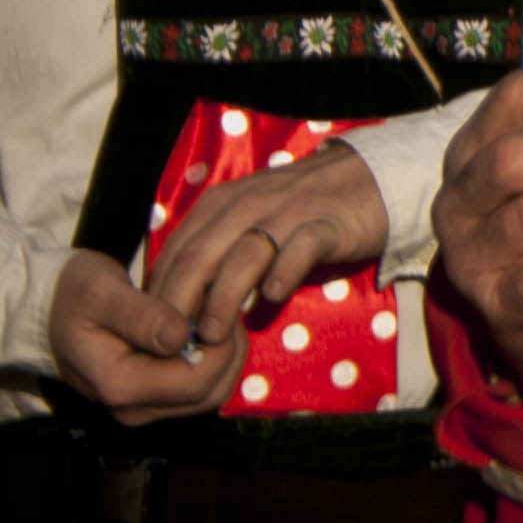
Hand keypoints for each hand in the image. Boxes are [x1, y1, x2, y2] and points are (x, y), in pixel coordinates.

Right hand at [48, 247, 234, 424]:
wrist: (49, 310)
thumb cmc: (75, 294)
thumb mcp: (101, 292)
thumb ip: (140, 316)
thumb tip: (181, 336)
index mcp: (119, 385)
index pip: (196, 382)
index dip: (222, 348)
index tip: (222, 308)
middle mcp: (132, 408)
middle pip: (208, 395)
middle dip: (229, 353)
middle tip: (225, 310)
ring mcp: (141, 408)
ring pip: (208, 396)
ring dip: (223, 359)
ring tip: (215, 317)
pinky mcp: (149, 400)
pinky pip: (196, 391)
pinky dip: (211, 363)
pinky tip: (204, 330)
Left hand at [144, 140, 388, 352]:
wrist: (368, 178)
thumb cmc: (299, 211)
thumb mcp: (247, 224)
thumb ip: (216, 256)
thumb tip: (178, 310)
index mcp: (220, 205)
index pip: (176, 252)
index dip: (159, 295)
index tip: (154, 335)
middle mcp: (247, 205)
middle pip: (201, 256)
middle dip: (179, 302)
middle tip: (172, 344)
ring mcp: (287, 213)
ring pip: (244, 255)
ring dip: (223, 297)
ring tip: (212, 335)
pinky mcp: (326, 225)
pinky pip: (300, 249)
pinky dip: (283, 272)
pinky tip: (272, 296)